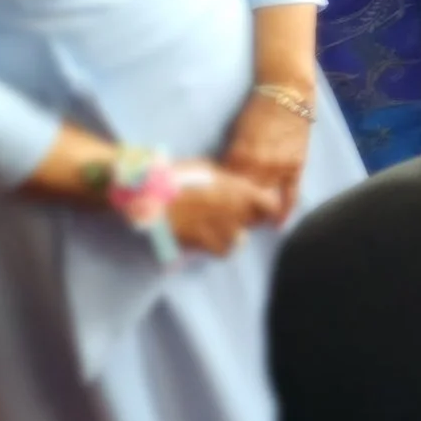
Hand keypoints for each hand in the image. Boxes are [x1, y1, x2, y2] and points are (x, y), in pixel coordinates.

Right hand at [164, 164, 279, 256]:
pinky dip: (218, 247)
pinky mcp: (204, 243)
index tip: (264, 208)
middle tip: (234, 214)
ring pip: (240, 239)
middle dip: (249, 219)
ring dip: (233, 235)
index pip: (271, 206)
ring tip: (218, 227)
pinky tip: (208, 238)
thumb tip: (238, 187)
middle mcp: (234, 211)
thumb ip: (228, 181)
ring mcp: (220, 229)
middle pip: (255, 222)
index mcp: (238, 190)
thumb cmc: (177, 176)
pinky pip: (222, 251)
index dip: (268, 207)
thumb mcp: (208, 169)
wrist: (149, 195)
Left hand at [221, 91, 310, 221]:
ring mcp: (279, 169)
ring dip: (255, 214)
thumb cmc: (256, 109)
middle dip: (234, 213)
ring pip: (265, 202)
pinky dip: (283, 212)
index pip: (225, 188)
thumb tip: (223, 179)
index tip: (211, 211)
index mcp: (239, 155)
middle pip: (243, 199)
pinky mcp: (296, 168)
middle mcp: (259, 166)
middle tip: (225, 222)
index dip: (217, 201)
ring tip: (245, 223)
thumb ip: (231, 158)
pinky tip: (276, 224)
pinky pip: (290, 196)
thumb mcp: (236, 134)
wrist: (288, 94)